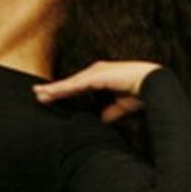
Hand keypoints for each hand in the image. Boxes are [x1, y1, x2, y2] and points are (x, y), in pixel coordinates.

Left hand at [32, 60, 161, 122]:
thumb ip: (111, 112)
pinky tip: (50, 94)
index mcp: (102, 77)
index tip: (50, 96)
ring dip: (54, 90)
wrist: (153, 83)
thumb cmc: (141, 92)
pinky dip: (62, 90)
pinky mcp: (96, 76)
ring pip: (70, 83)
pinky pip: (75, 85)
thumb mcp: (122, 106)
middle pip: (71, 82)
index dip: (65, 91)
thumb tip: (103, 120)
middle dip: (54, 89)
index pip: (79, 85)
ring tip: (38, 95)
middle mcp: (97, 71)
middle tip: (37, 94)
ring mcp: (96, 72)